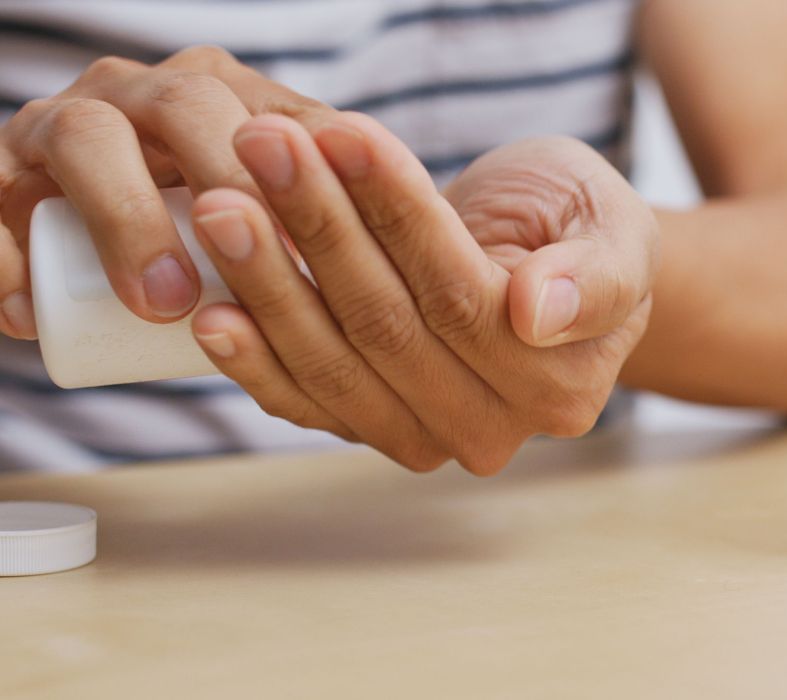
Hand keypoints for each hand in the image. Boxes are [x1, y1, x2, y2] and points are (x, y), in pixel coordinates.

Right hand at [0, 46, 334, 338]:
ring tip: (163, 304)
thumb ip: (352, 214)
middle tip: (277, 263)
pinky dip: (6, 254)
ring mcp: (71, 128)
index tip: (344, 248)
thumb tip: (468, 266)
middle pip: (186, 112)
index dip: (310, 178)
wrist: (86, 230)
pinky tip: (26, 308)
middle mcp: (149, 98)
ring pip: (86, 141)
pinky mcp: (4, 177)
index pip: (276, 121)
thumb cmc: (212, 230)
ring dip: (126, 220)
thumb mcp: (286, 213)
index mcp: (224, 99)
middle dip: (224, 183)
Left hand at [190, 114, 656, 473]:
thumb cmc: (578, 233)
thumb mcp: (616, 229)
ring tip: (219, 205)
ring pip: (338, 366)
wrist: (542, 265)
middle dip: (319, 231)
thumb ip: (598, 276)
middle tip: (261, 148)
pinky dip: (258, 361)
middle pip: (389, 329)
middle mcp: (494, 427)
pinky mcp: (374, 428)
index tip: (344, 135)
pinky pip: (310, 404)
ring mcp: (428, 436)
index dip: (399, 216)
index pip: (463, 296)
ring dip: (271, 284)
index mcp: (560, 382)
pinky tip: (214, 315)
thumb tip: (539, 312)